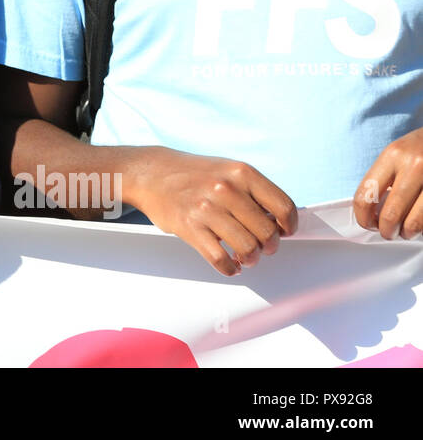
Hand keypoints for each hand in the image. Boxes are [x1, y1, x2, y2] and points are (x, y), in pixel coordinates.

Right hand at [127, 147, 297, 275]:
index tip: (285, 232)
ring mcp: (206, 209)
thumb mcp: (227, 171)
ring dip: (251, 259)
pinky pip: (220, 259)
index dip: (289, 226)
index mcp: (241, 173)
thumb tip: (278, 222)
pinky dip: (230, 268)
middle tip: (263, 248)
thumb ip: (253, 192)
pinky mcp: (190, 227)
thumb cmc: (193, 174)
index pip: (283, 206)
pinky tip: (230, 264)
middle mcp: (226, 189)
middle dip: (269, 247)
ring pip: (247, 248)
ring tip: (246, 257)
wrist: (151, 173)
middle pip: (267, 233)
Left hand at [354, 128, 422, 239]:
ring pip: (414, 222)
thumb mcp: (398, 153)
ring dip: (407, 233)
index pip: (366, 195)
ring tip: (406, 232)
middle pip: (390, 214)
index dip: (363, 218)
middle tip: (388, 233)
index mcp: (393, 155)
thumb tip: (370, 212)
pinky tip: (421, 224)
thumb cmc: (422, 148)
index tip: (367, 224)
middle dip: (386, 230)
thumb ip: (384, 178)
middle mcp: (414, 165)